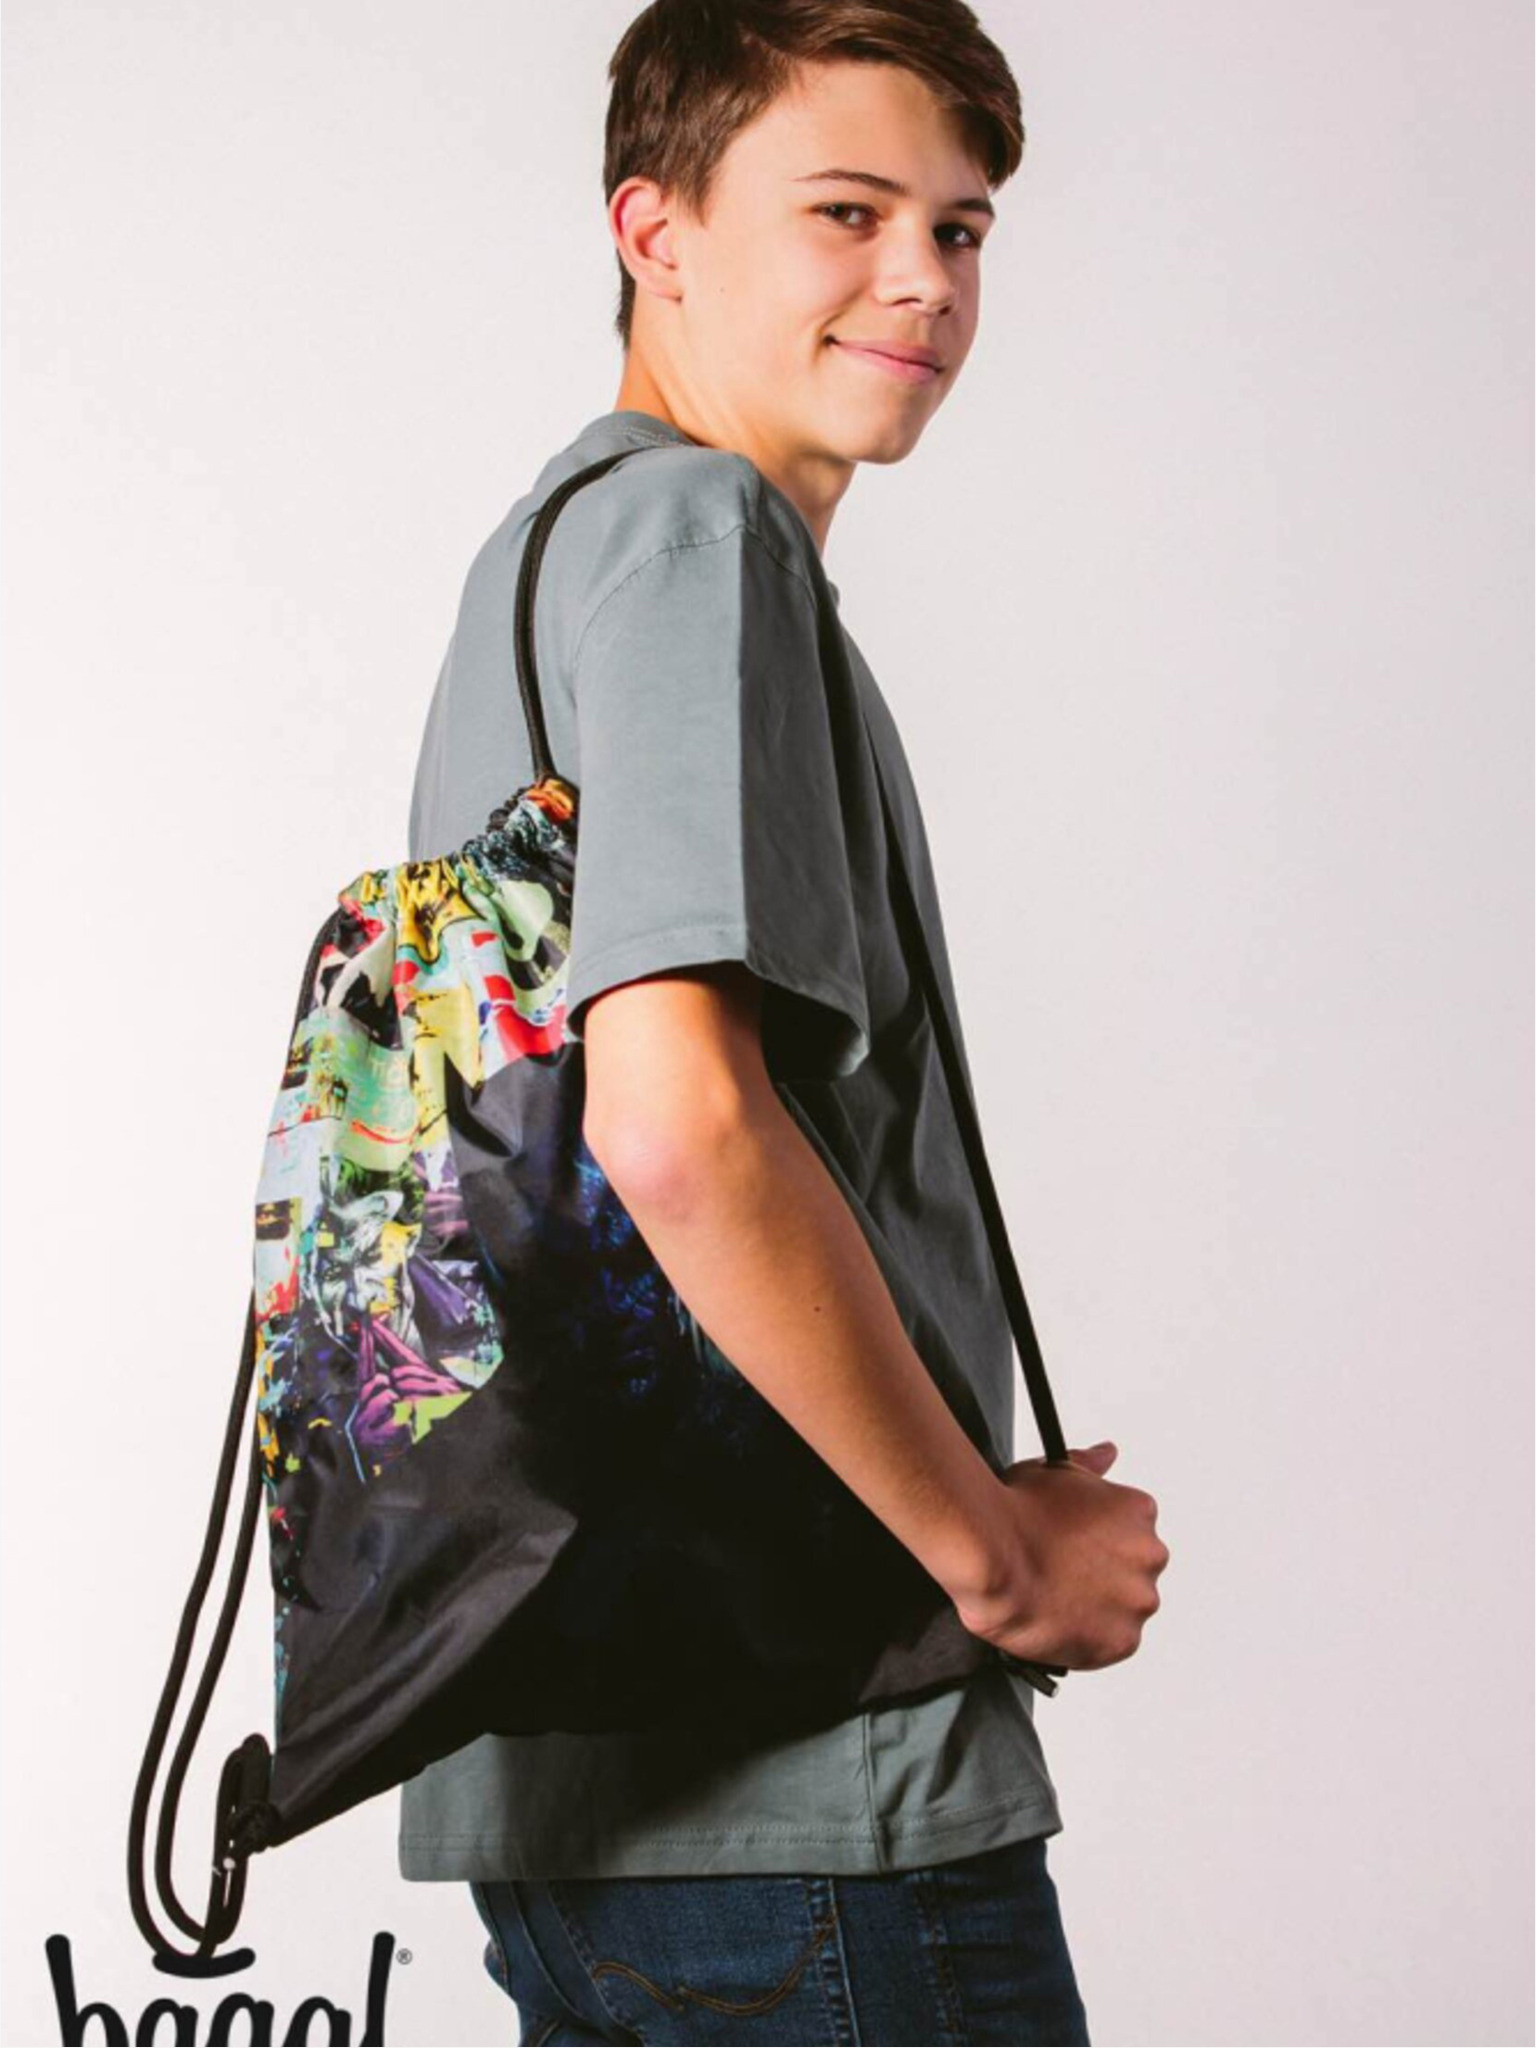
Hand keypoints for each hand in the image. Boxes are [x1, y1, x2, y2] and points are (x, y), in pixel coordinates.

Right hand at [953, 1441, 1168, 1672]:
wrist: (991, 1555)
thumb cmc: (1016, 1510)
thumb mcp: (1055, 1470)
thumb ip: (1090, 1466)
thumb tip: (1107, 1453)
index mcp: (1139, 1512)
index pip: (1131, 1530)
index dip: (1097, 1540)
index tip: (1072, 1546)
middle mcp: (1150, 1555)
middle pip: (1133, 1570)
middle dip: (1102, 1573)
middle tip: (1060, 1573)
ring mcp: (1138, 1601)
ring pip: (1123, 1608)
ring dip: (1097, 1606)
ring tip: (1053, 1597)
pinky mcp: (1121, 1641)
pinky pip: (1110, 1643)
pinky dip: (1087, 1637)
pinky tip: (1056, 1619)